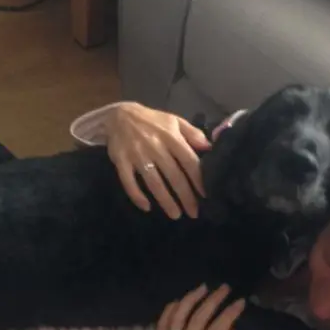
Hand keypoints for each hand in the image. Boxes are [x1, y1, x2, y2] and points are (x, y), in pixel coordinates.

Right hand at [106, 102, 209, 218]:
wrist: (120, 115)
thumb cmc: (152, 121)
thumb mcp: (174, 121)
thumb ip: (193, 133)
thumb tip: (210, 147)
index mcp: (171, 137)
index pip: (189, 161)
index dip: (198, 180)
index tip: (205, 195)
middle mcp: (155, 147)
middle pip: (173, 176)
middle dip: (185, 197)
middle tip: (193, 213)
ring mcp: (137, 155)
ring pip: (153, 182)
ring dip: (165, 200)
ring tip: (175, 214)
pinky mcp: (121, 161)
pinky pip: (128, 182)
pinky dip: (137, 196)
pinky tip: (146, 207)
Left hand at [156, 285, 244, 329]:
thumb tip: (230, 329)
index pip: (216, 329)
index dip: (229, 313)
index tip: (240, 302)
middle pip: (198, 318)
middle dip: (213, 301)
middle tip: (225, 289)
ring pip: (177, 318)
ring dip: (190, 300)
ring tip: (203, 288)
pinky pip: (161, 328)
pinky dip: (168, 313)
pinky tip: (177, 302)